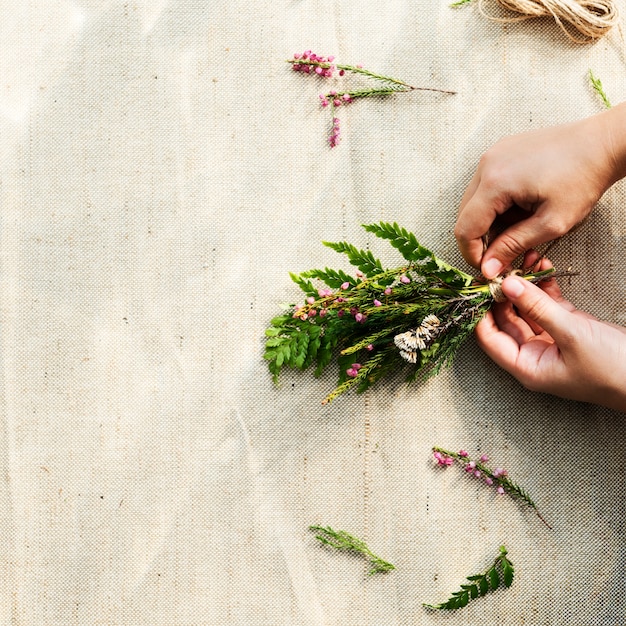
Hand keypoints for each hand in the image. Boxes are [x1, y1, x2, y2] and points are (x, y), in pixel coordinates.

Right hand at [455, 107, 625, 277]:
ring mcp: (492, 155)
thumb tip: (488, 268)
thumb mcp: (551, 223)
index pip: (465, 228)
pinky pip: (485, 184)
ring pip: (474, 201)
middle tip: (505, 250)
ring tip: (520, 222)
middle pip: (465, 215)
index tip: (488, 266)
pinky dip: (496, 202)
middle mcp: (486, 165)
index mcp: (495, 183)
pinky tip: (520, 204)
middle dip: (481, 238)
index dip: (472, 253)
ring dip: (490, 219)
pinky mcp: (500, 152)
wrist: (601, 144)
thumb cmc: (583, 178)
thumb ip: (513, 246)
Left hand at [475, 255, 625, 411]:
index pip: (489, 338)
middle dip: (502, 292)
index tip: (478, 284)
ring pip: (527, 309)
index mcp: (526, 366)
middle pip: (505, 320)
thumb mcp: (571, 335)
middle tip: (498, 265)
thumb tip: (508, 285)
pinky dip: (544, 286)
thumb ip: (538, 308)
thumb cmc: (613, 369)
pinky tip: (541, 264)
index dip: (480, 311)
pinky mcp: (568, 327)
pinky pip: (548, 304)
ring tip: (521, 256)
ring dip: (524, 284)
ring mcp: (550, 340)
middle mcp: (533, 354)